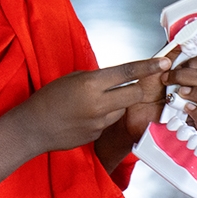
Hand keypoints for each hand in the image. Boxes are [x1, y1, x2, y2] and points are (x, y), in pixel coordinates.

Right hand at [19, 57, 172, 154]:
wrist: (33, 127)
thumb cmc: (48, 98)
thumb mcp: (71, 78)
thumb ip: (96, 79)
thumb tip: (117, 79)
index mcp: (90, 83)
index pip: (126, 72)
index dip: (147, 66)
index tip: (163, 62)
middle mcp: (98, 103)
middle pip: (134, 93)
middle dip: (137, 88)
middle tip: (132, 85)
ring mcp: (99, 122)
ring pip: (121, 109)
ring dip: (115, 104)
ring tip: (91, 104)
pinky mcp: (97, 135)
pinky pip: (108, 122)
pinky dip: (102, 117)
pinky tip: (83, 117)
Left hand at [116, 47, 196, 142]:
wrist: (130, 111)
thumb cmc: (142, 90)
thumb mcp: (154, 65)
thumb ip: (170, 52)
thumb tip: (183, 37)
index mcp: (191, 75)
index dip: (194, 62)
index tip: (174, 64)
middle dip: (185, 76)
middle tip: (166, 80)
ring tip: (178, 94)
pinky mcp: (192, 127)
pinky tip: (185, 109)